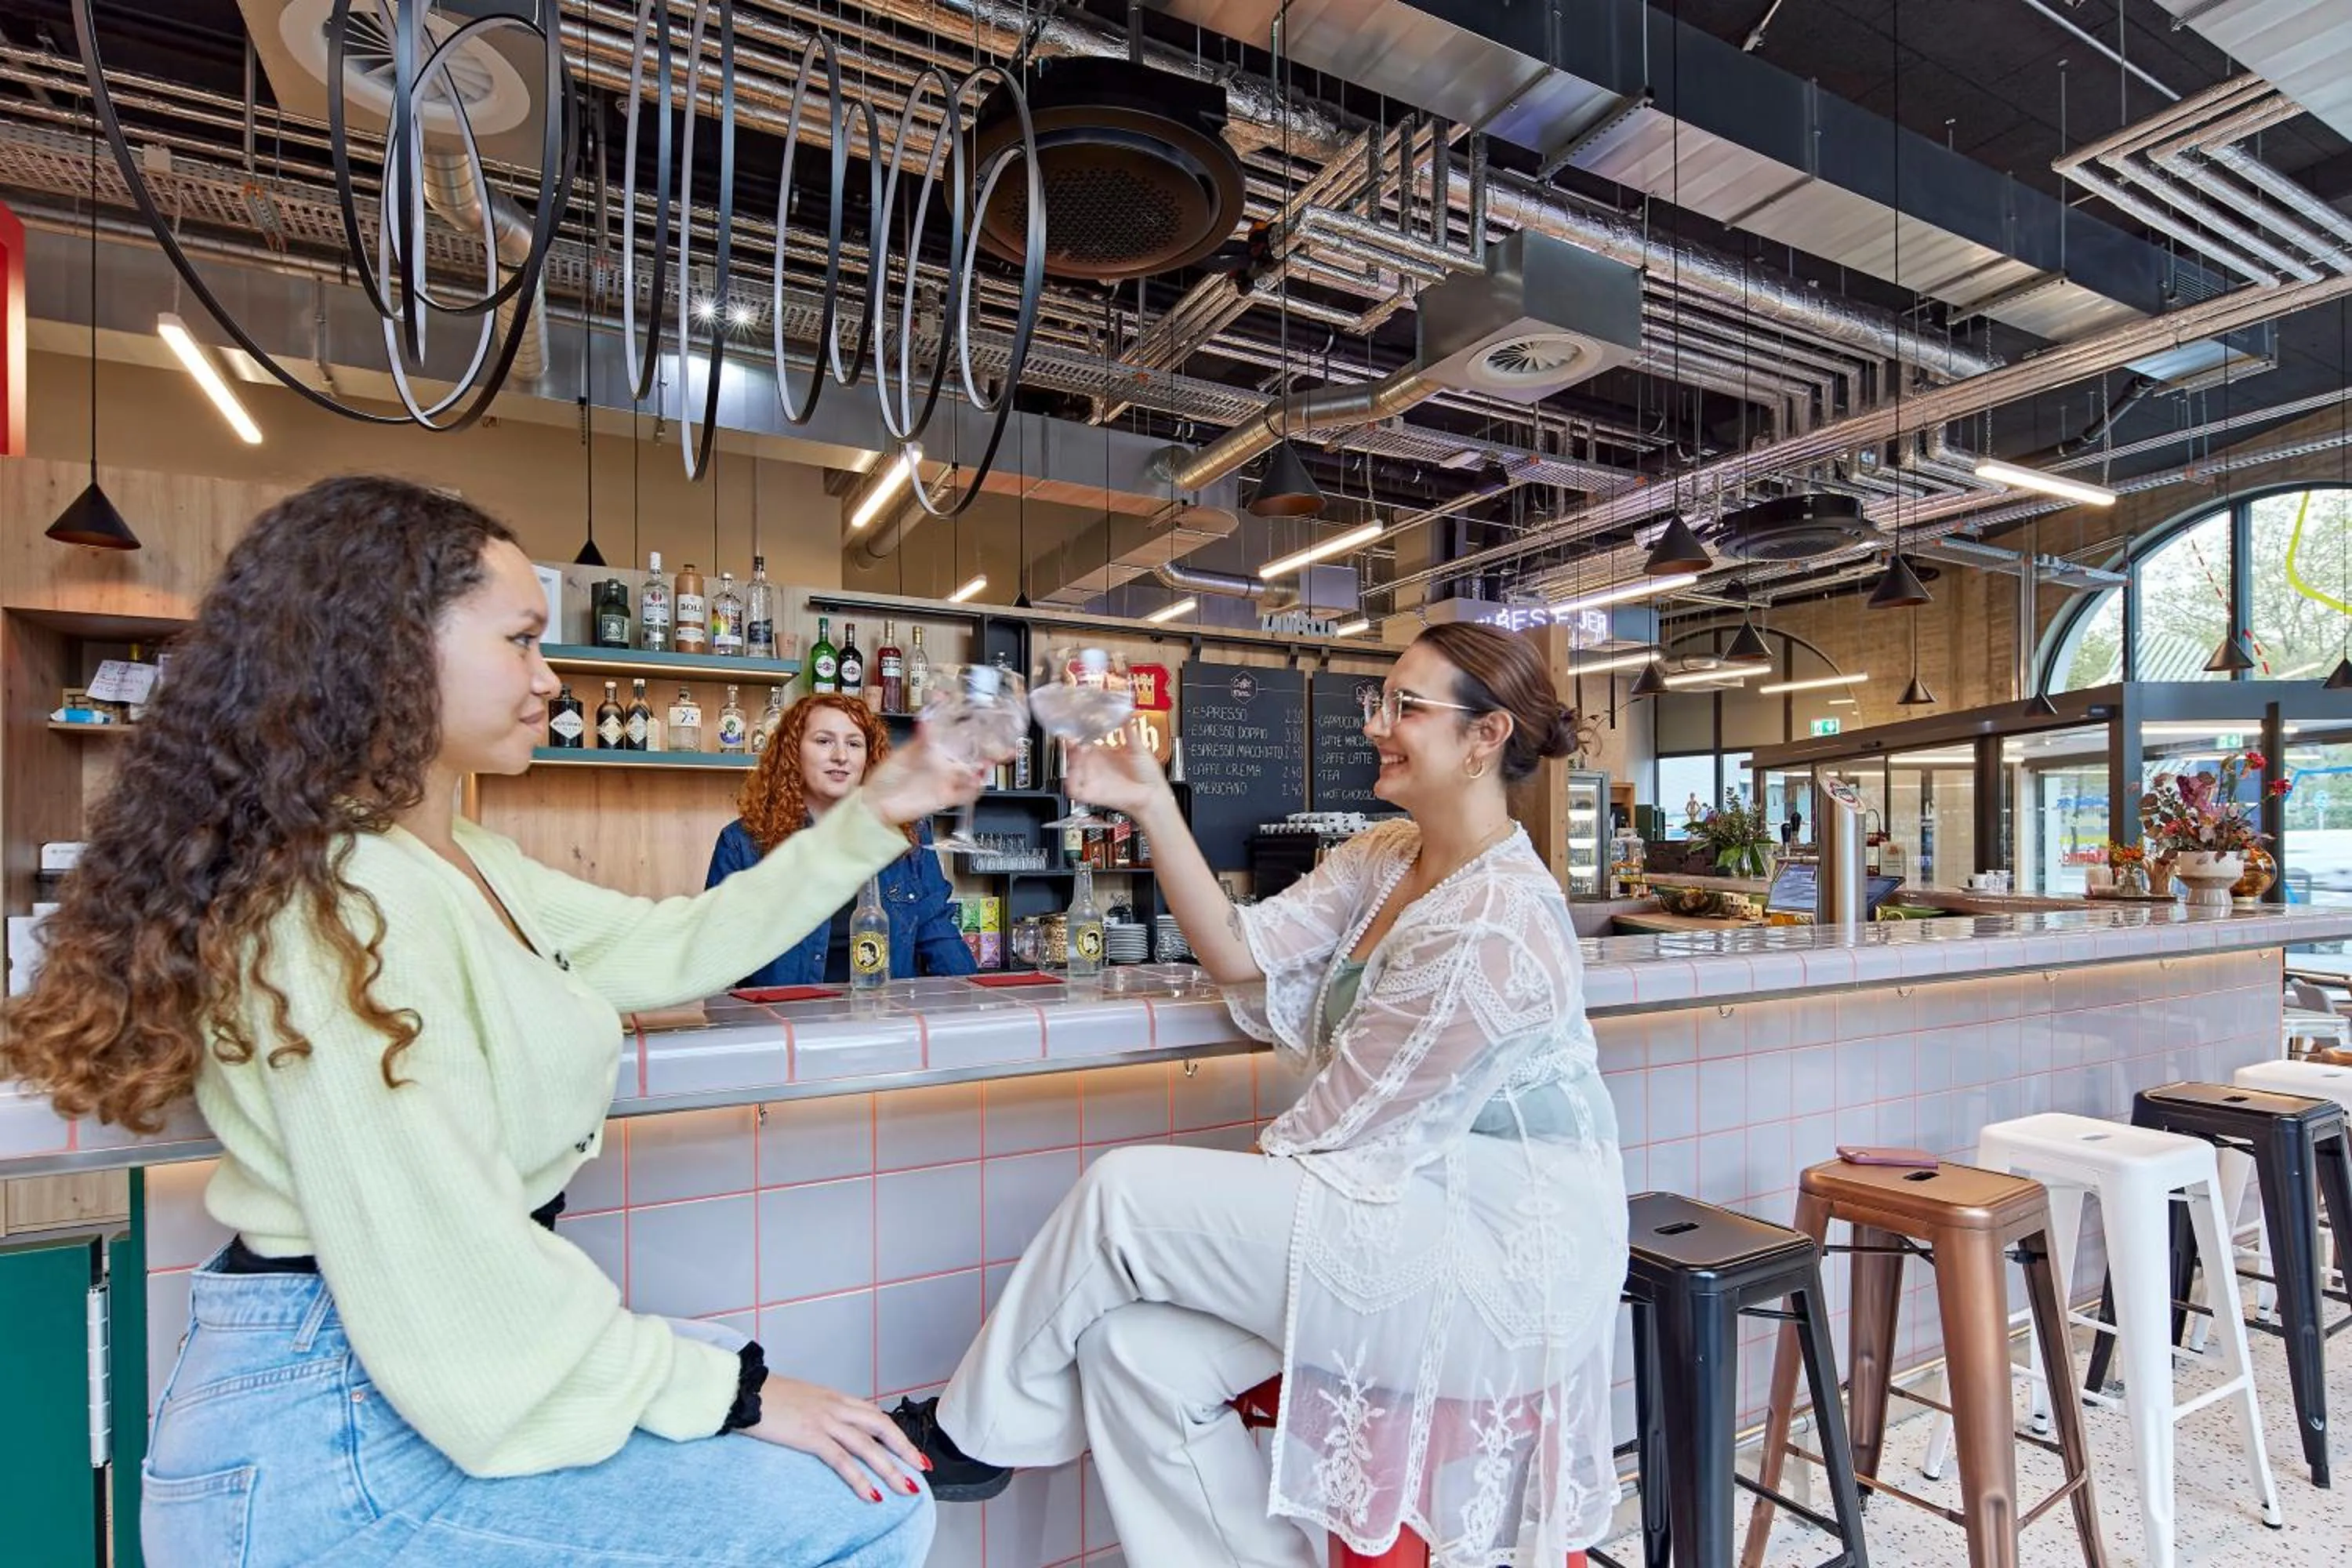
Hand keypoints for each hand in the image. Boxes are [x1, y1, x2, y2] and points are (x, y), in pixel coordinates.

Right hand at [743, 1375, 928, 1500]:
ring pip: (868, 1447)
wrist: (743, 1390)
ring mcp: (825, 1420)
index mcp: (835, 1397)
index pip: (874, 1414)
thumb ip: (821, 1412)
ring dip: (890, 1469)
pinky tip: (872, 1495)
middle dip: (904, 1449)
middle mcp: (836, 1406)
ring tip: (906, 1488)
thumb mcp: (803, 1400)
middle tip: (921, 1468)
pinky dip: (860, 1480)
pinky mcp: (811, 1436)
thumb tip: (831, 1428)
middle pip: (881, 1428)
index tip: (908, 1448)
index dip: (895, 1432)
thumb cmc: (768, 1397)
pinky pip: (842, 1461)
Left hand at [862, 732, 990, 825]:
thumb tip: (926, 722)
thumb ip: (919, 740)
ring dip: (982, 770)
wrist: (876, 805)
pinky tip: (978, 781)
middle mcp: (941, 767)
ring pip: (971, 776)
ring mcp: (944, 783)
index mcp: (931, 753)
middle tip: (995, 744)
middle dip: (984, 752)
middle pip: (968, 758)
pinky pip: (965, 795)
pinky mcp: (944, 798)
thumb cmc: (884, 779)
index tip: (978, 725)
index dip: (968, 734)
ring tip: (988, 762)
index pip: (954, 741)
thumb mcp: (902, 754)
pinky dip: (974, 789)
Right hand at [1064, 717, 1173, 816]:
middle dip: (1069, 744)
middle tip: (1073, 736)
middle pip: (1072, 753)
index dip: (1076, 732)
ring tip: (1078, 750)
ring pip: (1070, 769)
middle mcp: (1094, 766)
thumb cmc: (1147, 775)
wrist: (1153, 794)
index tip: (1075, 723)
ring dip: (1070, 760)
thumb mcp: (1138, 747)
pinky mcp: (1091, 794)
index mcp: (1102, 753)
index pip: (1083, 740)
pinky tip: (1076, 772)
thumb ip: (1129, 730)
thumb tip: (1128, 712)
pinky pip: (1074, 789)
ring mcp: (1092, 780)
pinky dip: (1071, 781)